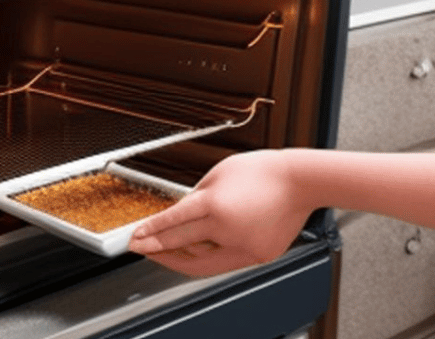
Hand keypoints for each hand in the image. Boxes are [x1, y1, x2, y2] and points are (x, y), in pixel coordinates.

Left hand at [127, 149, 313, 276]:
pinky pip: (226, 260)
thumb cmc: (262, 172)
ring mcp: (244, 245)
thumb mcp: (217, 174)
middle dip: (157, 249)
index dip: (149, 232)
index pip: (172, 222)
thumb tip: (179, 215)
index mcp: (214, 204)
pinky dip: (211, 255)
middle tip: (141, 248)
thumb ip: (196, 197)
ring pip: (203, 262)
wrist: (300, 181)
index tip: (134, 238)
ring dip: (182, 257)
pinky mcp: (258, 255)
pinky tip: (200, 248)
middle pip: (181, 245)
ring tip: (167, 251)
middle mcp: (227, 228)